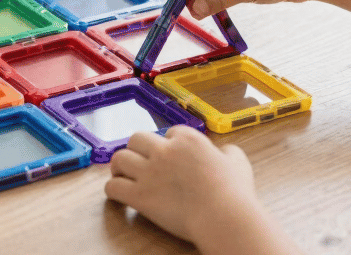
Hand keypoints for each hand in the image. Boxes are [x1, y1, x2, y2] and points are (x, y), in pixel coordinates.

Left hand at [104, 126, 258, 247]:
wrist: (224, 218)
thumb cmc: (234, 193)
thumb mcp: (238, 162)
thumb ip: (227, 152)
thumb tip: (222, 152)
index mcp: (187, 139)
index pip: (168, 133)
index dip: (168, 145)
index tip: (170, 157)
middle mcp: (165, 151)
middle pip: (136, 138)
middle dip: (137, 149)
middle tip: (139, 162)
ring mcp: (150, 172)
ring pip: (119, 158)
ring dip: (119, 166)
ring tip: (123, 175)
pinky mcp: (140, 195)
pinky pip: (113, 187)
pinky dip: (113, 190)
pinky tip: (119, 195)